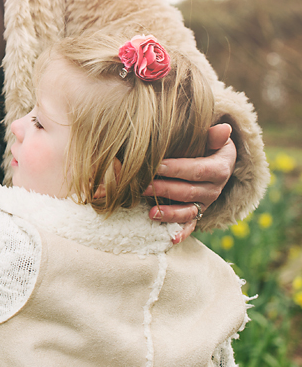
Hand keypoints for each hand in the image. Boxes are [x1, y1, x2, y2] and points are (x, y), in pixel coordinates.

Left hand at [146, 123, 236, 242]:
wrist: (212, 162)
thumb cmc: (204, 146)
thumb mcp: (210, 138)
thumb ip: (213, 135)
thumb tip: (224, 128)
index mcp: (219, 169)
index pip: (198, 170)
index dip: (177, 169)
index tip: (156, 165)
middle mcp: (213, 189)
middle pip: (189, 191)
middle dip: (164, 190)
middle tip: (141, 187)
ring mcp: (204, 204)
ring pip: (189, 211)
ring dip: (169, 213)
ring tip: (151, 213)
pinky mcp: (197, 215)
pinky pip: (190, 226)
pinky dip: (181, 233)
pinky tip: (169, 238)